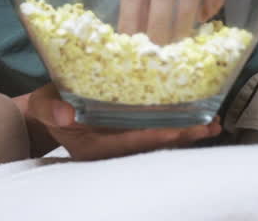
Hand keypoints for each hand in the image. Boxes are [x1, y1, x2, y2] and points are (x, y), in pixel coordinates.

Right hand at [23, 84, 219, 160]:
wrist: (48, 113)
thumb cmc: (47, 108)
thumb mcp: (44, 106)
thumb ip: (51, 109)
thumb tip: (64, 114)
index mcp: (96, 148)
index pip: (131, 143)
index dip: (156, 136)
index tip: (178, 130)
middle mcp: (114, 150)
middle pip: (153, 146)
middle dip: (182, 136)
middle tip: (209, 126)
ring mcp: (123, 143)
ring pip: (159, 141)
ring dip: (186, 133)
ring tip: (213, 124)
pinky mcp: (129, 133)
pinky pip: (156, 133)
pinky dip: (177, 126)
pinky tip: (197, 117)